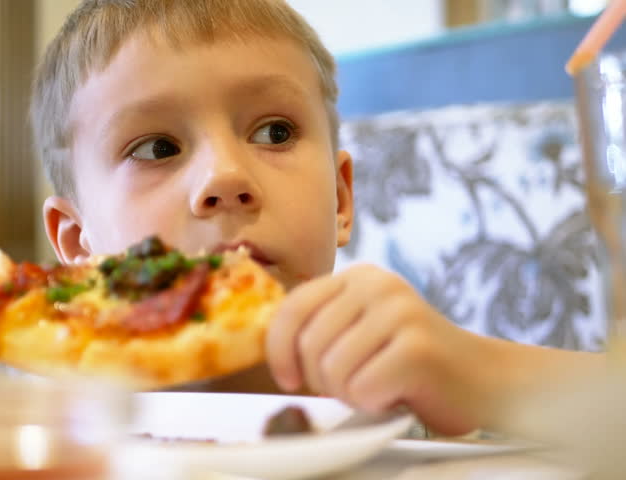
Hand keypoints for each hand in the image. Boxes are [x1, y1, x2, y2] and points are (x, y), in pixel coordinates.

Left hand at [266, 264, 495, 434]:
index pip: (293, 307)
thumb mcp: (360, 329)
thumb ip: (322, 325)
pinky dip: (372, 404)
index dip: (278, 350)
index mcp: (358, 276)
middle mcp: (378, 285)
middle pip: (309, 344)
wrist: (483, 381)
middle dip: (321, 380)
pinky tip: (396, 394)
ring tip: (378, 387)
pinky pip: (361, 389)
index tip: (288, 378)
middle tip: (353, 385)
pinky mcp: (417, 347)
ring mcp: (400, 312)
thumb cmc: (409, 364)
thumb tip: (272, 346)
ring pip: (331, 370)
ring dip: (348, 394)